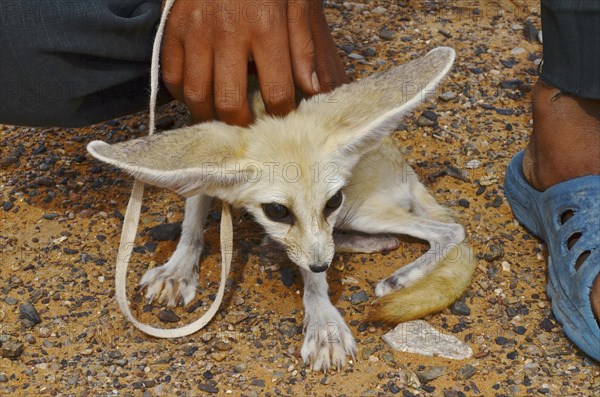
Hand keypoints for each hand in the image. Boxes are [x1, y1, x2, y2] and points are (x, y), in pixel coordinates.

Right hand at [161, 0, 347, 125]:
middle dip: (242, 125)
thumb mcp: (295, 0)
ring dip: (209, 118)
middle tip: (249, 129)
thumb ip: (303, 44)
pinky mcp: (173, 28)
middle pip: (230, 103)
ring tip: (221, 122)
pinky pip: (172, 76)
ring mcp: (196, 32)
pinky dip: (182, 95)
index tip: (281, 118)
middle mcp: (228, 34)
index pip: (276, 91)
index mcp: (265, 28)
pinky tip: (198, 97)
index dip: (280, 113)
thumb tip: (312, 87)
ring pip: (196, 96)